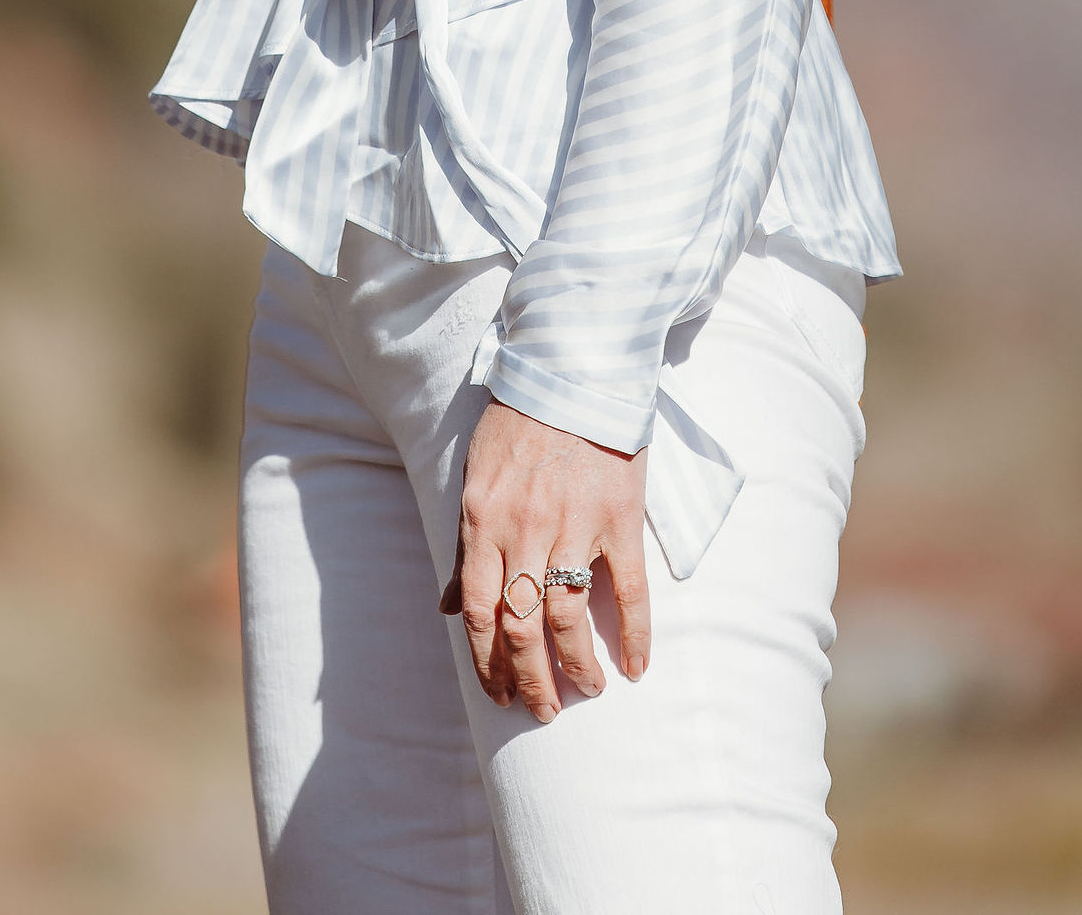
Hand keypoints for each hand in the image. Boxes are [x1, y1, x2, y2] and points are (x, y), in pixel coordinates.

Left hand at [450, 399, 650, 722]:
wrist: (573, 371)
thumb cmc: (520, 424)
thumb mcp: (477, 478)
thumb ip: (467, 544)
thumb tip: (446, 608)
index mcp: (483, 521)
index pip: (478, 612)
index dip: (487, 663)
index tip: (499, 694)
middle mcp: (524, 530)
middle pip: (521, 628)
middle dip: (530, 680)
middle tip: (542, 709)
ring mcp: (574, 526)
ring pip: (568, 618)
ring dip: (576, 667)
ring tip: (584, 689)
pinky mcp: (619, 518)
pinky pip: (631, 590)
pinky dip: (634, 635)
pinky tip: (633, 667)